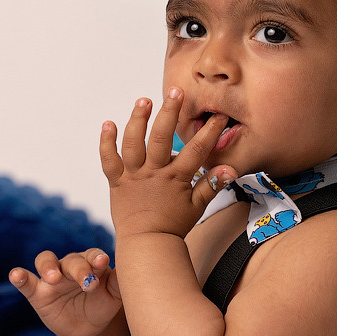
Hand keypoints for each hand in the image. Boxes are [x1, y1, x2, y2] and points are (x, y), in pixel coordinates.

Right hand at [10, 248, 120, 335]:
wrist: (88, 327)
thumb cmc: (103, 304)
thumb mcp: (114, 296)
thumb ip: (119, 282)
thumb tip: (129, 271)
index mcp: (91, 263)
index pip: (92, 256)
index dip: (96, 258)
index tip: (103, 262)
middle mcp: (70, 266)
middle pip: (71, 260)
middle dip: (79, 270)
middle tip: (87, 283)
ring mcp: (52, 278)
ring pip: (46, 261)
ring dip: (48, 267)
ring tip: (53, 277)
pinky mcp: (37, 293)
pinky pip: (27, 282)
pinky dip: (19, 277)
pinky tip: (16, 275)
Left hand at [100, 88, 236, 239]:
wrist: (146, 244)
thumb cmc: (173, 225)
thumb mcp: (197, 207)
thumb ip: (212, 185)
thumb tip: (230, 169)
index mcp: (175, 179)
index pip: (196, 150)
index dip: (208, 132)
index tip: (218, 115)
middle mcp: (153, 173)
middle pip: (161, 138)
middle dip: (170, 112)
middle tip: (176, 91)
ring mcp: (133, 176)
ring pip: (133, 143)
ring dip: (138, 120)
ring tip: (144, 100)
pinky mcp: (116, 182)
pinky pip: (108, 160)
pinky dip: (106, 141)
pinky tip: (108, 123)